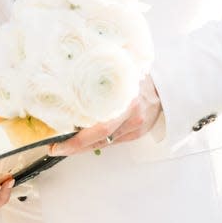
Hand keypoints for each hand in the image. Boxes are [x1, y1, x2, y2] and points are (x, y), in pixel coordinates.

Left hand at [48, 75, 162, 157]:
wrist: (165, 85)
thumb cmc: (138, 76)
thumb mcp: (119, 75)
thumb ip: (99, 83)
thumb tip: (66, 83)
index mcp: (127, 99)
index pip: (99, 128)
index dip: (76, 141)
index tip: (57, 145)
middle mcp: (132, 116)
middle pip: (99, 139)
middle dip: (75, 147)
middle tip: (56, 147)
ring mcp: (135, 127)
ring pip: (104, 142)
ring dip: (84, 144)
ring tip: (65, 143)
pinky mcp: (136, 133)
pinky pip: (112, 140)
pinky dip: (96, 140)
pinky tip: (84, 138)